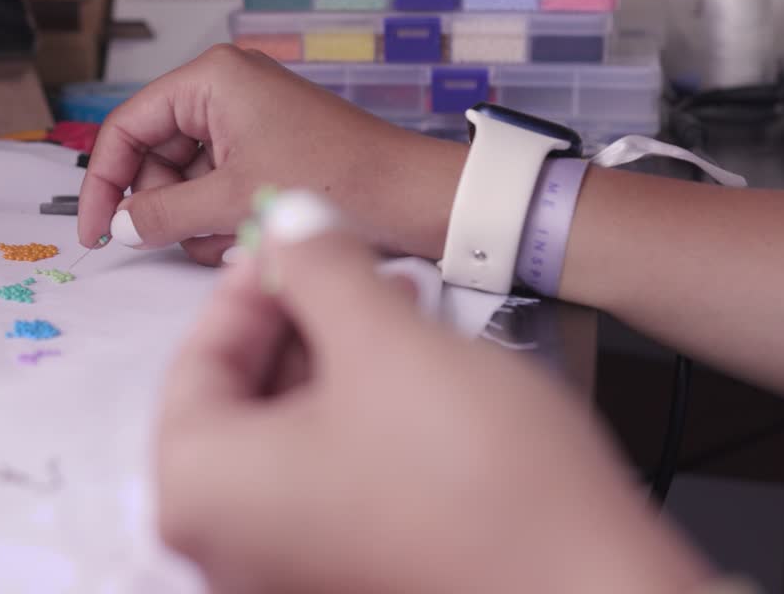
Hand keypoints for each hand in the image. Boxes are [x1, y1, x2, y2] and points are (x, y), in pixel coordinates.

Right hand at [76, 45, 466, 263]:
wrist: (413, 198)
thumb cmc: (337, 178)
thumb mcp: (233, 200)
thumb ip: (162, 214)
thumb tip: (120, 226)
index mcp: (211, 79)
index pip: (127, 127)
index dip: (104, 183)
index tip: (95, 232)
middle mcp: (225, 91)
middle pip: (155, 157)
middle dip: (165, 206)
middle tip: (182, 239)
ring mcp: (248, 122)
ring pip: (186, 180)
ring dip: (198, 219)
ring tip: (233, 236)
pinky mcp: (267, 150)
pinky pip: (218, 188)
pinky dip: (223, 218)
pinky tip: (249, 236)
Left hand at [155, 193, 711, 593]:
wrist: (590, 587)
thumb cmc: (480, 493)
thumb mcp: (384, 341)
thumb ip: (319, 266)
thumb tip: (291, 226)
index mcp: (200, 493)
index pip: (193, 360)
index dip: (247, 285)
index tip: (285, 243)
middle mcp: (225, 546)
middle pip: (241, 400)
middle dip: (301, 319)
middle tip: (342, 266)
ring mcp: (282, 570)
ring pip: (289, 435)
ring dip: (336, 360)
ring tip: (393, 307)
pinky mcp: (342, 575)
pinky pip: (325, 478)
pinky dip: (355, 416)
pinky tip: (408, 370)